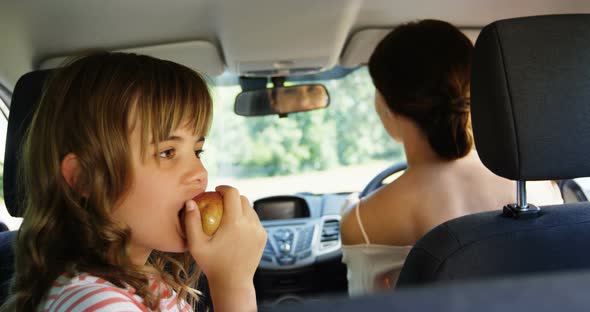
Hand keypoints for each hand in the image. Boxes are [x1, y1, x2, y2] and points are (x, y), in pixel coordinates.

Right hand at [183, 185, 266, 310]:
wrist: (233, 283)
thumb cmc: (212, 265)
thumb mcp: (196, 245)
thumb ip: (191, 221)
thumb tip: (190, 202)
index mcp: (235, 222)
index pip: (233, 193)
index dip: (224, 188)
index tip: (217, 190)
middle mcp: (251, 224)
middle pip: (243, 199)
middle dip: (232, 197)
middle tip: (220, 202)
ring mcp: (259, 230)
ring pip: (250, 209)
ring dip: (240, 207)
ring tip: (227, 214)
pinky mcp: (263, 237)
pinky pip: (255, 220)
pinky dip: (246, 218)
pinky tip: (235, 226)